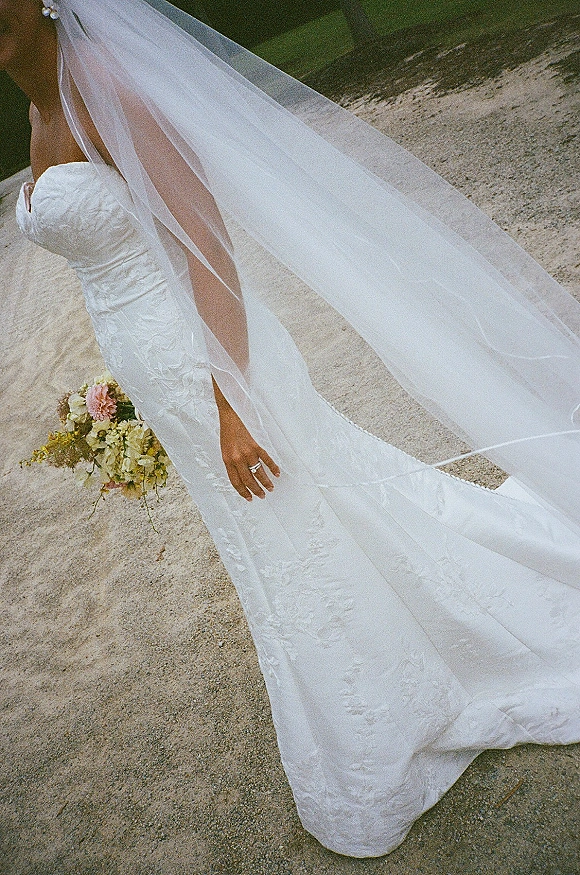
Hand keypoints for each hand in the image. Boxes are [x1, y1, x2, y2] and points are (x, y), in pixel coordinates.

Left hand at [213, 379, 279, 500]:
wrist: (230, 415)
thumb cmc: (227, 432)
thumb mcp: (225, 449)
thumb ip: (232, 462)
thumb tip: (241, 475)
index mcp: (227, 461)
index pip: (236, 482)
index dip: (243, 492)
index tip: (249, 498)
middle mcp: (237, 459)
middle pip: (248, 480)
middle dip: (256, 490)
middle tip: (262, 496)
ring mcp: (247, 452)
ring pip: (258, 473)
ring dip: (265, 482)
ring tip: (270, 488)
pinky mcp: (256, 445)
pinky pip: (267, 460)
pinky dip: (273, 468)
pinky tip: (277, 473)